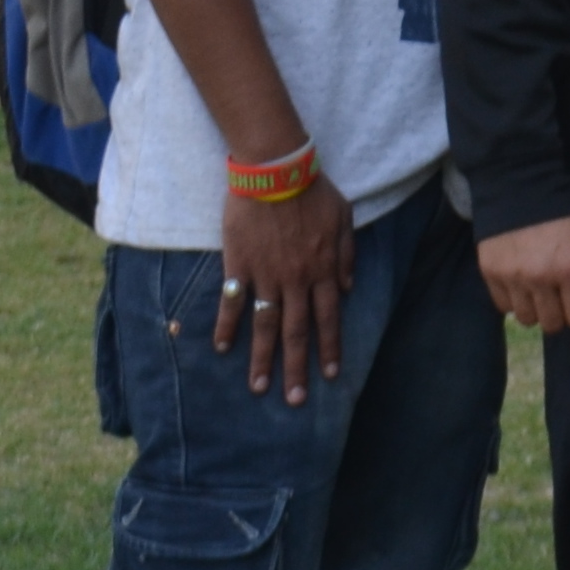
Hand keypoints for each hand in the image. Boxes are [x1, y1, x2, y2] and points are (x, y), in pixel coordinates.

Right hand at [215, 170, 357, 401]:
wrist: (276, 170)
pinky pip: (232, 302)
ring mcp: (266, 275)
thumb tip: (347, 287)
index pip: (328, 318)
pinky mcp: (239, 265)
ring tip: (259, 387)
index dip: (329, 348)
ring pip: (265, 325)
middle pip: (297, 331)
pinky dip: (227, 326)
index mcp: (324, 269)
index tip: (329, 376)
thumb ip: (347, 255)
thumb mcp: (344, 218)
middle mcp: (296, 279)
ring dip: (262, 359)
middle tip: (294, 400)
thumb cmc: (313, 190)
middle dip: (297, 368)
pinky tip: (223, 349)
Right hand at [479, 214, 569, 334]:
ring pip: (526, 319)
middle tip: (558, 298)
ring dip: (535, 309)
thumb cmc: (564, 214)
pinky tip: (520, 283)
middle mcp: (540, 278)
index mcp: (569, 268)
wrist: (521, 188)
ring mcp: (512, 278)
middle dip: (559, 315)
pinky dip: (513, 301)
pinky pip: (503, 307)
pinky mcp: (490, 274)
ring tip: (537, 290)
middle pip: (551, 324)